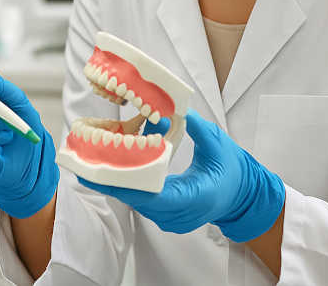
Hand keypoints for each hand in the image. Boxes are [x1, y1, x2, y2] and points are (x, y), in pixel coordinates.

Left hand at [78, 109, 284, 241]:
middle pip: (137, 200)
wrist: (245, 197)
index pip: (154, 195)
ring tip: (88, 165)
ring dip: (114, 184)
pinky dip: (125, 187)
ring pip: (136, 202)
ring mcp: (172, 219)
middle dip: (109, 182)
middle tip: (82, 164)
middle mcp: (180, 214)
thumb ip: (195, 127)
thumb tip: (171, 108)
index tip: (102, 173)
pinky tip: (108, 172)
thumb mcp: (218, 144)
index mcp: (194, 197)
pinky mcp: (167, 216)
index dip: (126, 185)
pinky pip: (141, 202)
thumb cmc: (234, 171)